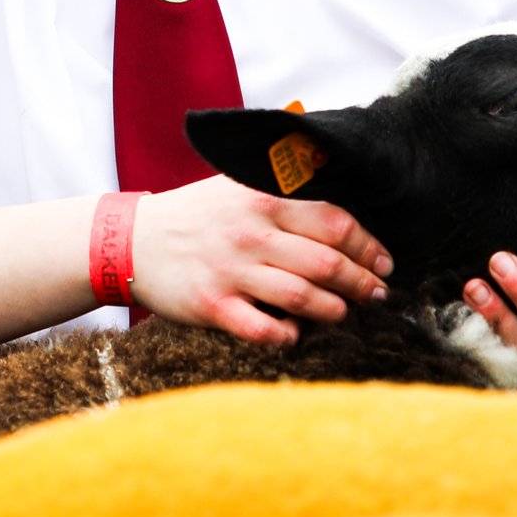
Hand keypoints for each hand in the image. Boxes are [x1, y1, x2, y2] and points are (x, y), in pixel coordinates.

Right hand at [129, 175, 390, 346]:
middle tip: (377, 294)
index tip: (384, 262)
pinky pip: (262, 328)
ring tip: (343, 313)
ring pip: (301, 297)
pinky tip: (295, 334)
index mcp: (262, 198)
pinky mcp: (211, 305)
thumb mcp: (238, 182)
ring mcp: (230, 270)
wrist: (132, 240)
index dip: (368, 246)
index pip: (334, 222)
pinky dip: (286, 336)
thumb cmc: (197, 215)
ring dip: (334, 310)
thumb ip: (284, 183)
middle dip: (362, 282)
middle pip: (326, 262)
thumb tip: (339, 180)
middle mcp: (250, 233)